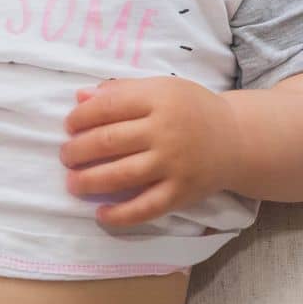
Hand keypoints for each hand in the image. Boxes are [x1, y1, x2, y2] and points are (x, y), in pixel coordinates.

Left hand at [60, 76, 245, 227]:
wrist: (236, 139)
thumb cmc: (190, 110)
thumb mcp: (160, 88)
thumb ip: (120, 90)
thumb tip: (79, 97)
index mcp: (158, 98)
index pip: (107, 107)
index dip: (80, 118)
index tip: (68, 126)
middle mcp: (165, 131)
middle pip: (108, 141)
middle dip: (78, 151)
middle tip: (66, 156)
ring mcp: (174, 164)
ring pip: (121, 175)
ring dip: (89, 181)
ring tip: (72, 183)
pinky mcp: (181, 193)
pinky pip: (146, 208)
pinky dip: (120, 215)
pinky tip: (101, 215)